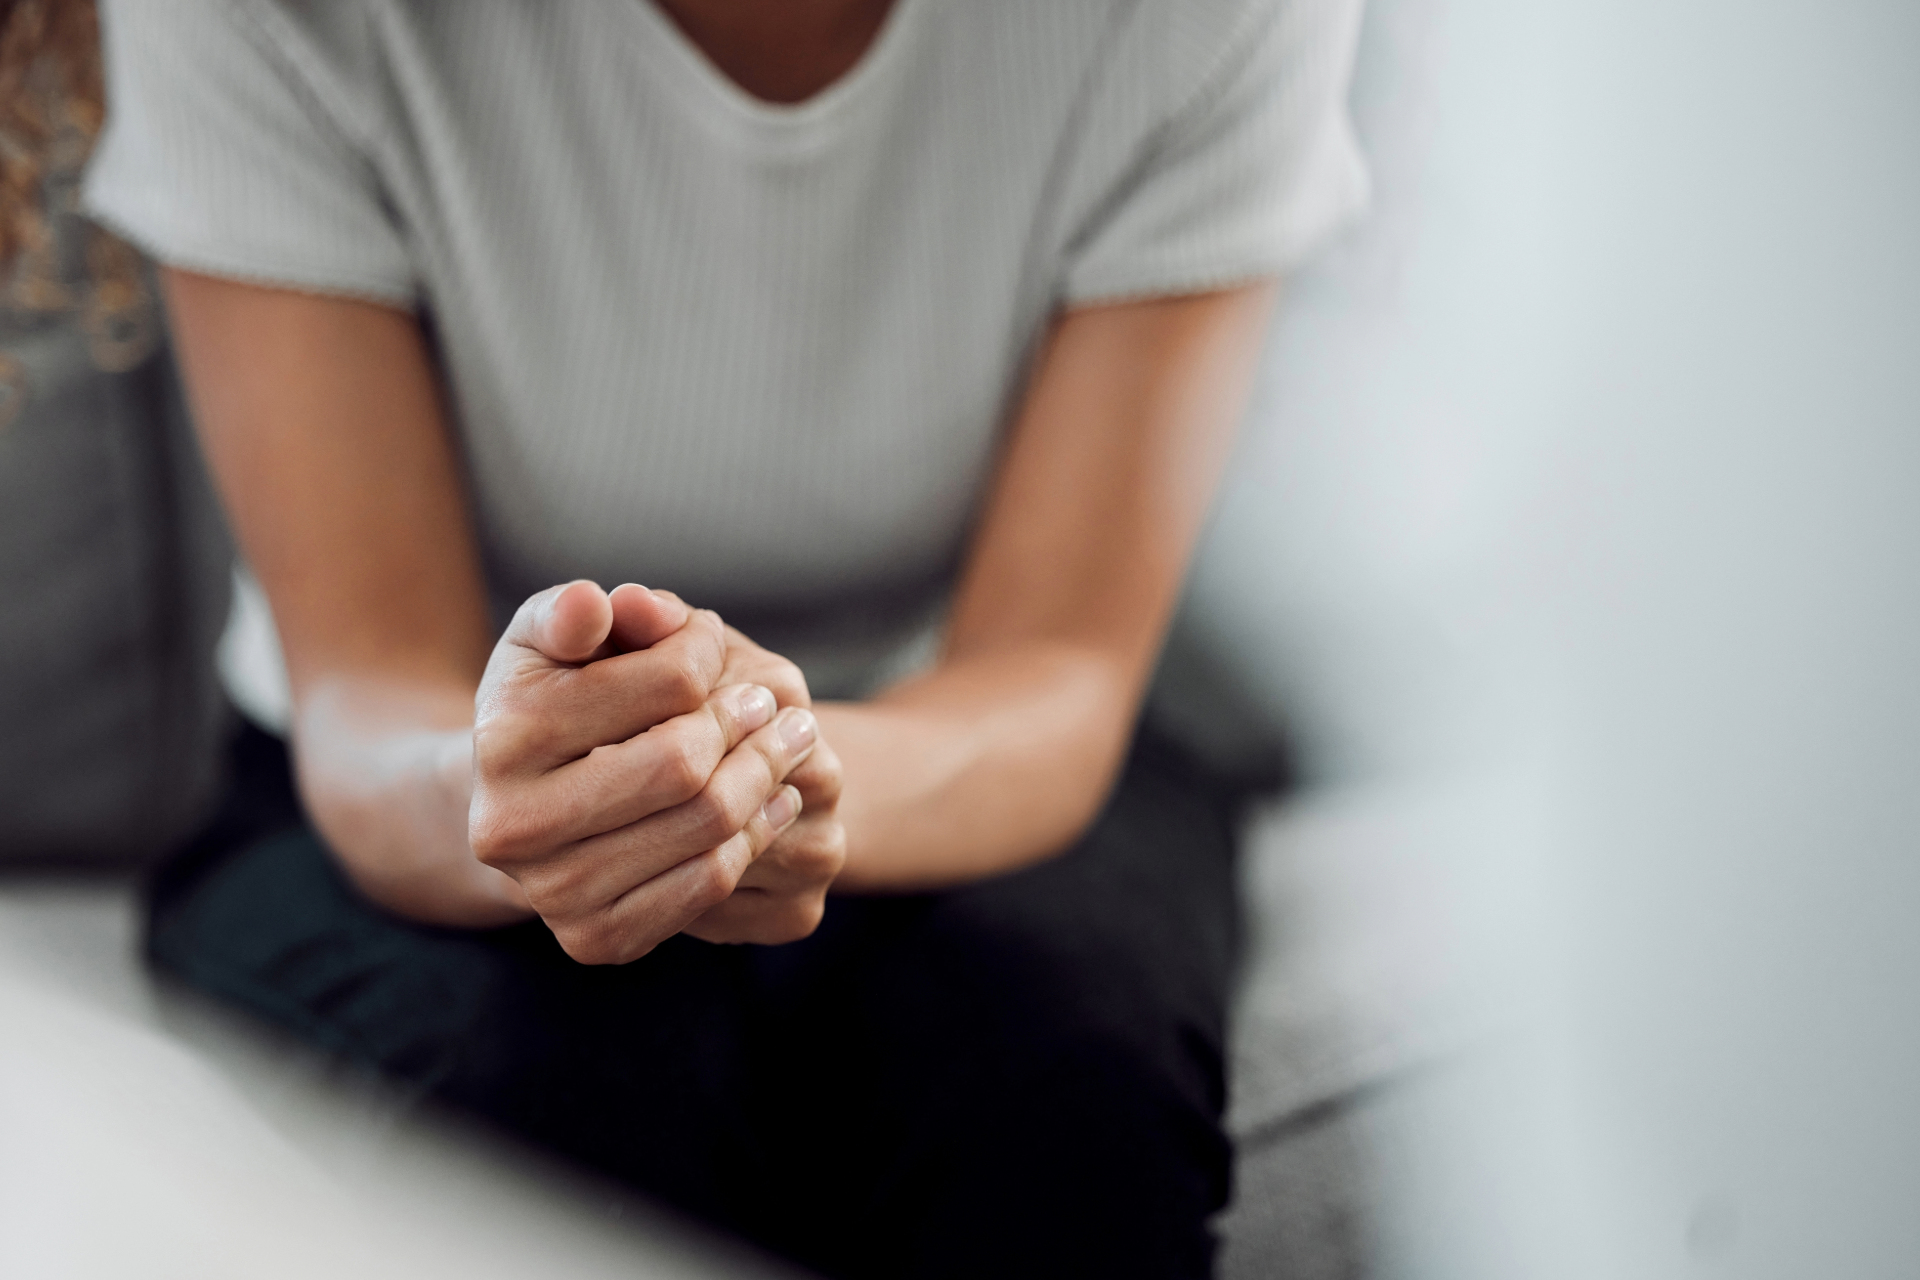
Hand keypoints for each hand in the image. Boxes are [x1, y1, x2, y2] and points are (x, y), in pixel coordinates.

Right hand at [468, 581, 830, 962]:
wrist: (519, 807)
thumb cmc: (550, 699)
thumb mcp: (553, 639)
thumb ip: (578, 611)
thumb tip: (599, 604)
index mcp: (503, 735)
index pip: (665, 682)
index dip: (706, 650)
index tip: (715, 638)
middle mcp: (512, 826)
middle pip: (684, 763)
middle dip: (748, 723)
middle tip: (775, 704)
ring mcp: (552, 893)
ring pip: (706, 827)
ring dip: (768, 777)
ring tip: (791, 742)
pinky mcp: (594, 939)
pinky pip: (708, 887)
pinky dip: (756, 836)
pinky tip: (775, 800)